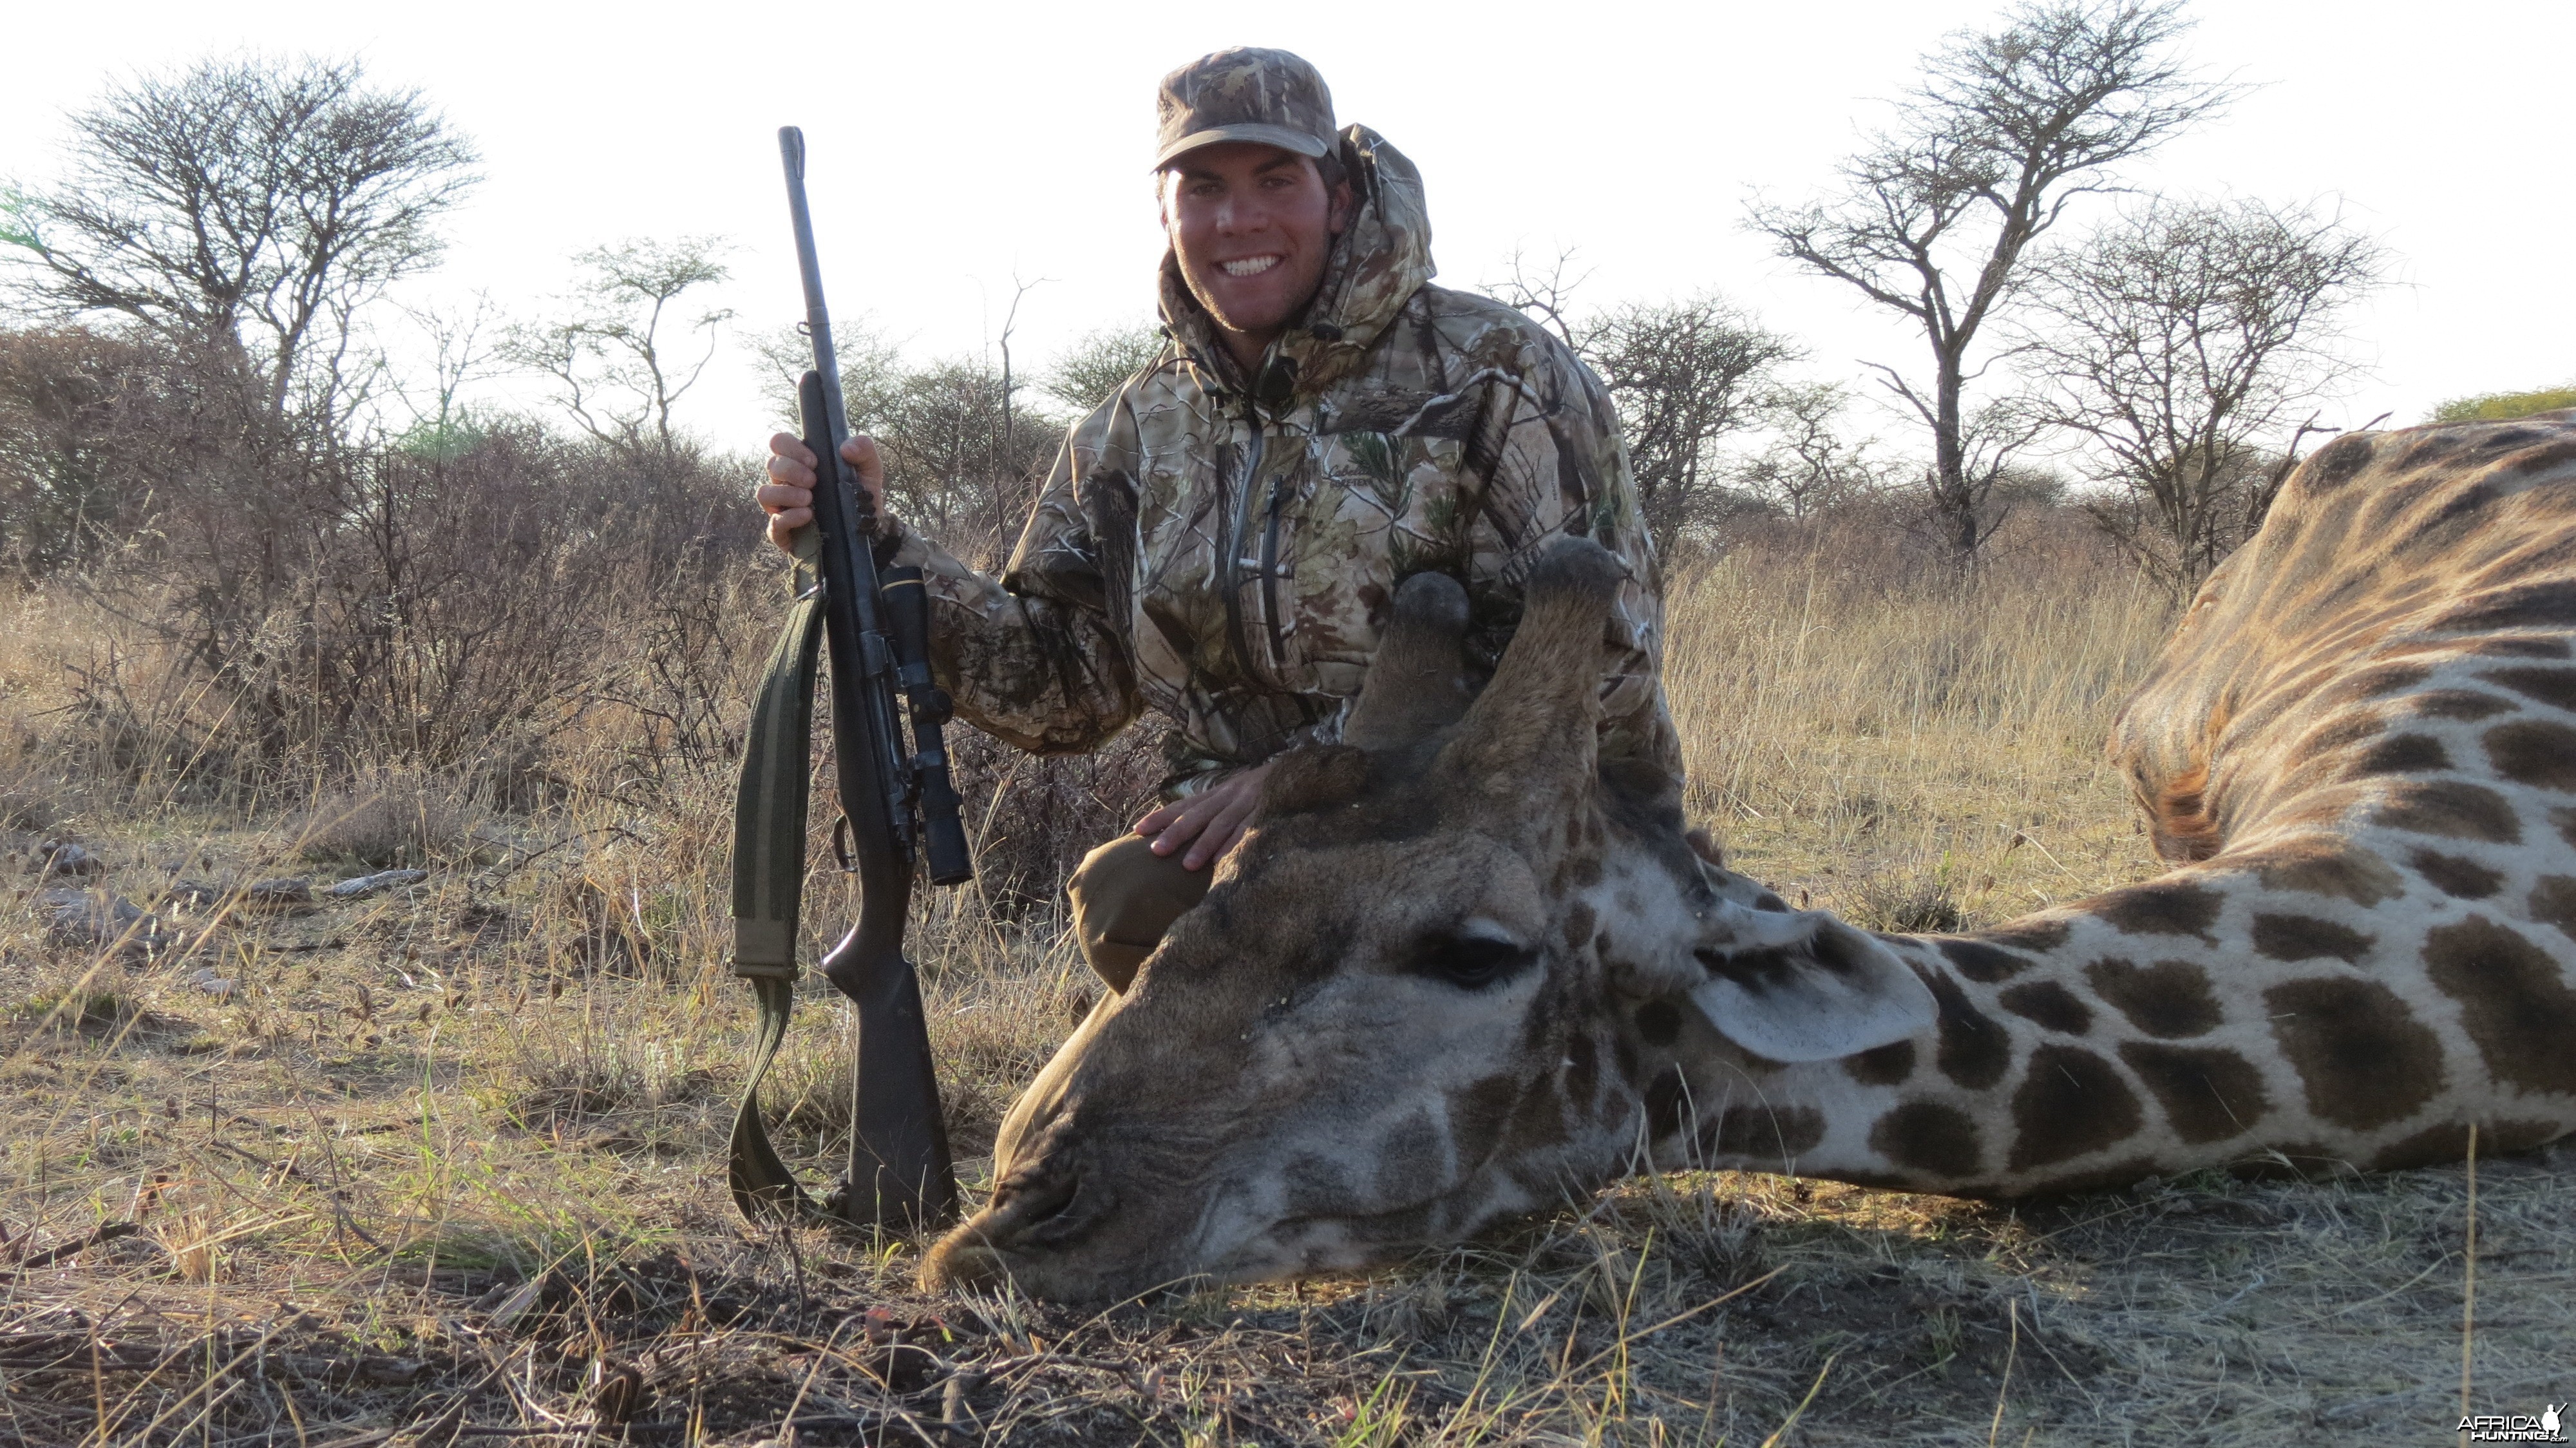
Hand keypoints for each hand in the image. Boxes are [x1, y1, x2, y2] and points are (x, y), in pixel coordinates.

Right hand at [758, 433, 884, 553]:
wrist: (867, 531)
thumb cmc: (861, 495)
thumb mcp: (869, 469)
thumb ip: (864, 449)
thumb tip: (846, 447)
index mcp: (801, 462)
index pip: (780, 443)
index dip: (791, 447)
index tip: (813, 461)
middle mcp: (786, 482)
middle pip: (772, 465)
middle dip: (791, 470)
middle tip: (813, 481)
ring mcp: (782, 506)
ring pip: (764, 493)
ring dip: (786, 493)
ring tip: (809, 499)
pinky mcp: (783, 532)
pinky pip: (773, 524)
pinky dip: (789, 517)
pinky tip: (807, 516)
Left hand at [1133, 761, 1275, 870]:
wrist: (1299, 770)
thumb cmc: (1262, 789)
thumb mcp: (1234, 793)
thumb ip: (1213, 808)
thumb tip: (1184, 829)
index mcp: (1219, 793)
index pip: (1185, 804)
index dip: (1162, 817)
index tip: (1138, 830)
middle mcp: (1229, 796)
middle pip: (1198, 815)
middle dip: (1177, 833)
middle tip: (1157, 851)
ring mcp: (1249, 803)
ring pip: (1222, 824)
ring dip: (1205, 844)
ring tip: (1188, 865)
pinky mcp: (1268, 811)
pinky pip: (1250, 830)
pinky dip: (1236, 845)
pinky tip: (1224, 861)